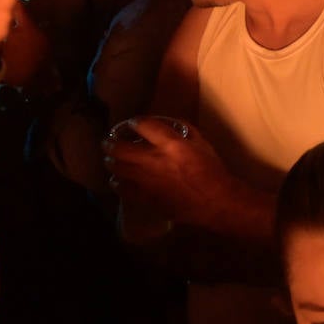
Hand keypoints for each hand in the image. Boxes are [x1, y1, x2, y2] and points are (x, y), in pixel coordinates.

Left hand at [103, 116, 231, 224]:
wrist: (214, 200)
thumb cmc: (211, 169)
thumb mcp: (202, 142)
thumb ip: (183, 130)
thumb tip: (167, 125)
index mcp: (170, 144)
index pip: (143, 125)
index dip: (134, 122)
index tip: (132, 124)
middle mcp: (153, 160)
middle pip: (120, 148)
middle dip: (111, 142)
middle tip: (109, 141)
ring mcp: (146, 180)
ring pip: (116, 167)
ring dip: (111, 161)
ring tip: (111, 159)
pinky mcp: (144, 197)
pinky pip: (122, 188)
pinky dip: (117, 182)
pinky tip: (119, 180)